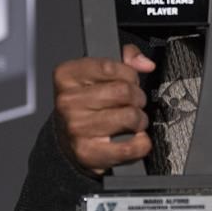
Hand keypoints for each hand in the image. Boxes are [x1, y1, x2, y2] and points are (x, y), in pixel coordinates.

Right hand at [53, 44, 156, 174]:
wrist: (66, 139)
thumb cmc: (87, 103)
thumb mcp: (98, 72)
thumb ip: (125, 58)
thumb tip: (145, 64)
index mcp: (67, 76)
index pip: (110, 67)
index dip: (129, 74)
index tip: (130, 81)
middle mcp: (67, 101)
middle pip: (123, 91)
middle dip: (137, 96)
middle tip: (135, 102)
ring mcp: (76, 128)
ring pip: (129, 116)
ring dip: (140, 119)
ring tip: (133, 120)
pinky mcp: (88, 153)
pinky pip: (129, 147)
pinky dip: (142, 144)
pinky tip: (137, 138)